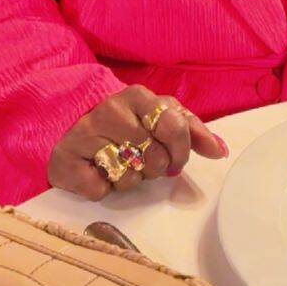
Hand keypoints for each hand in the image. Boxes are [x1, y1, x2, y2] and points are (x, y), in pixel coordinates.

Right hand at [47, 86, 227, 200]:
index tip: (176, 160)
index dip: (181, 150)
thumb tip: (220, 150)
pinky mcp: (66, 159)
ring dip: (130, 180)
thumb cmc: (126, 125)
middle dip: (155, 168)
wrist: (69, 127)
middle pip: (154, 157)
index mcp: (139, 96)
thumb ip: (192, 131)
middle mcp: (111, 109)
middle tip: (143, 160)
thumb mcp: (160, 119)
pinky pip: (100, 189)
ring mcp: (86, 132)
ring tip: (120, 165)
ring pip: (128, 176)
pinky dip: (103, 188)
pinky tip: (97, 173)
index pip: (174, 126)